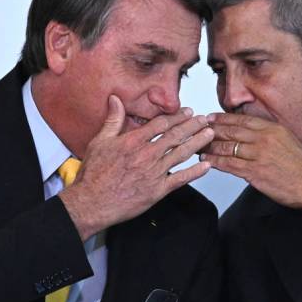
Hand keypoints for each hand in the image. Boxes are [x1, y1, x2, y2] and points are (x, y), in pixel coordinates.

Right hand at [60, 95, 213, 239]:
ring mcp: (154, 172)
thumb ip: (112, 120)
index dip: (177, 116)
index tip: (187, 112)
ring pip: (182, 153)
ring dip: (198, 142)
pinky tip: (206, 165)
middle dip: (193, 125)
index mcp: (133, 141)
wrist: (92, 203)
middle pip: (175, 136)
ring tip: (209, 134)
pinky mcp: (158, 190)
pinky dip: (195, 172)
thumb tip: (115, 99)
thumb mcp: (99, 141)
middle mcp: (147, 155)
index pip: (161, 124)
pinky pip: (181, 179)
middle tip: (204, 119)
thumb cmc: (93, 174)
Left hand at [201, 113, 301, 209]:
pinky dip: (216, 161)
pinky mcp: (254, 172)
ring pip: (228, 147)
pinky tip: (207, 160)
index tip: (210, 118)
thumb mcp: (287, 139)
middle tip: (198, 129)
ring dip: (210, 146)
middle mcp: (264, 139)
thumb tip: (250, 130)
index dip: (223, 118)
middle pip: (231, 131)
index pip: (241, 120)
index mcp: (272, 128)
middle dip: (211, 130)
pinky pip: (230, 164)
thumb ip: (268, 133)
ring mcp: (258, 155)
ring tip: (198, 146)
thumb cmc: (301, 165)